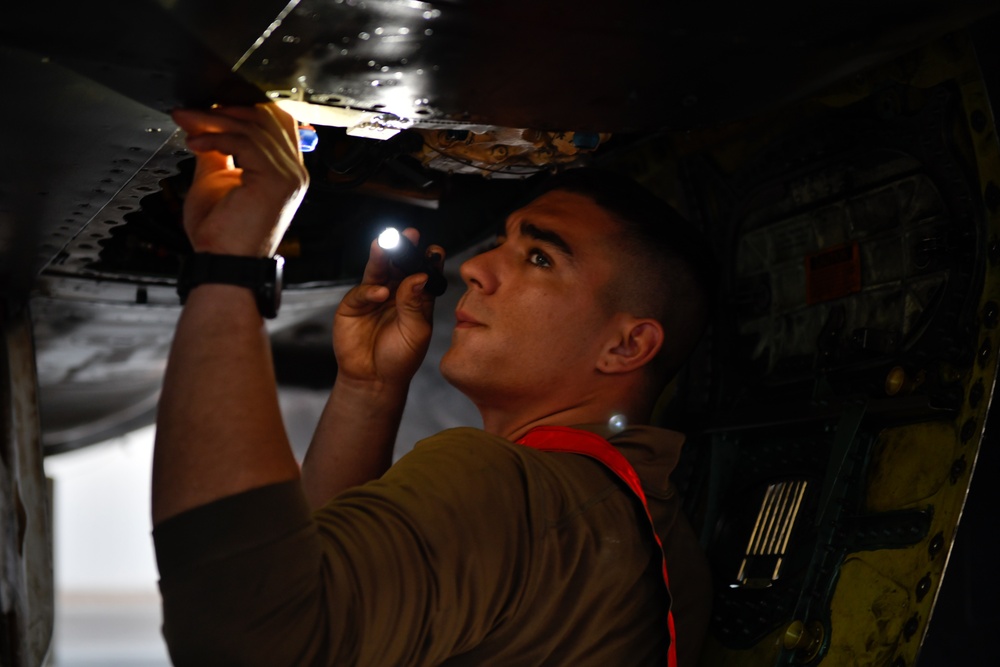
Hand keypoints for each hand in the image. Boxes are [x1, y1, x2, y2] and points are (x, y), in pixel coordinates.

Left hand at [171, 104, 308, 256]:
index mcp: (285, 172)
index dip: (240, 109)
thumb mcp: (215, 180)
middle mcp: (294, 172)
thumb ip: (218, 151)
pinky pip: (245, 142)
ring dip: (213, 121)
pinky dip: (216, 138)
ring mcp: (290, 176)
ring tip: (186, 126)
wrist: (224, 264)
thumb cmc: (221, 235)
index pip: (276, 122)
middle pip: (266, 118)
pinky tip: (195, 144)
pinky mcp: (277, 181)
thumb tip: (205, 126)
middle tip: (189, 113)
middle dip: (224, 110)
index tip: (205, 110)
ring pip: (253, 127)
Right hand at [333, 229, 444, 388]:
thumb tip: (419, 277)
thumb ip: (415, 304)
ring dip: (382, 256)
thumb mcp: (416, 332)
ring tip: (385, 244)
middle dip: (403, 249)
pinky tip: (380, 293)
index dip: (428, 260)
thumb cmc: (400, 358)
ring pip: (378, 270)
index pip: (423, 273)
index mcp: (416, 298)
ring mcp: (374, 297)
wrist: (374, 379)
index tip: (434, 250)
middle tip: (409, 235)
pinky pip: (362, 291)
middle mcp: (396, 293)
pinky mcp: (354, 305)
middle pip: (399, 265)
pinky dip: (370, 290)